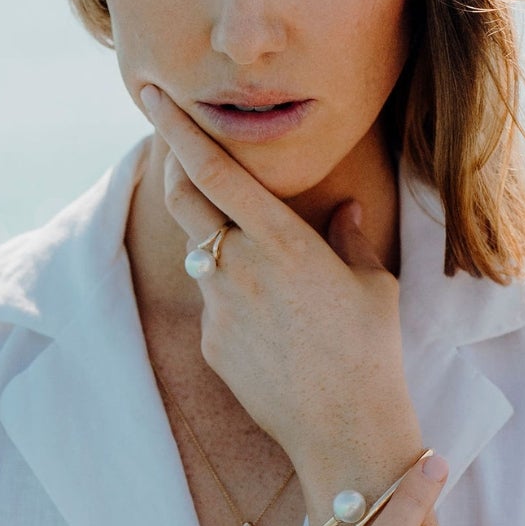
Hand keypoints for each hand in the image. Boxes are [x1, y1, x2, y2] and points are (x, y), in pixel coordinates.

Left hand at [139, 84, 413, 464]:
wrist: (345, 430)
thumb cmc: (371, 352)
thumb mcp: (371, 285)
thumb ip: (349, 239)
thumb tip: (343, 210)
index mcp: (281, 241)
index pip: (214, 171)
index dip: (178, 129)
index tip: (153, 95)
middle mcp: (239, 267)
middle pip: (184, 200)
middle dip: (173, 167)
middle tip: (176, 148)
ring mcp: (219, 307)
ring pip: (203, 253)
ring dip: (218, 242)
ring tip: (266, 268)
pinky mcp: (211, 343)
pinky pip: (216, 304)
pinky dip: (234, 298)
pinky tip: (276, 329)